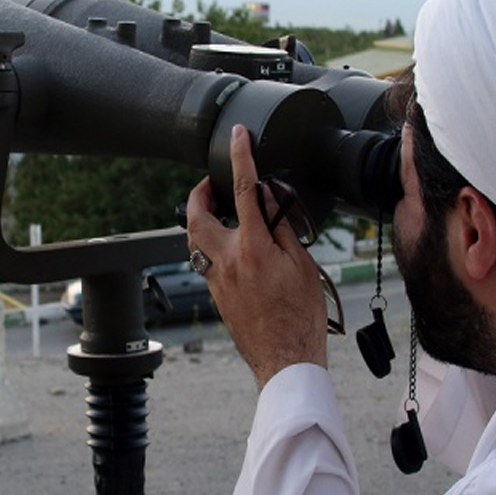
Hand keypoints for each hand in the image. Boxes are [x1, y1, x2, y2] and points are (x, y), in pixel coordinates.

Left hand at [186, 124, 327, 389]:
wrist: (285, 359)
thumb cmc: (300, 316)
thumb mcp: (302, 263)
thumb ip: (282, 225)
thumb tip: (268, 197)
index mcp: (252, 247)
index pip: (242, 189)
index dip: (240, 157)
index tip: (238, 136)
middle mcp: (226, 260)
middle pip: (196, 214)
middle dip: (200, 192)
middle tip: (213, 182)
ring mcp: (216, 278)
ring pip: (193, 238)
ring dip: (202, 217)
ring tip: (221, 209)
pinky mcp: (215, 293)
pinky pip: (203, 258)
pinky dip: (210, 241)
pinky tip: (229, 243)